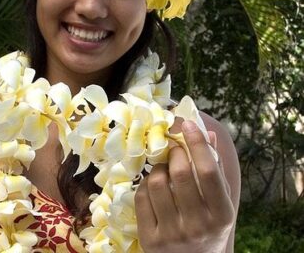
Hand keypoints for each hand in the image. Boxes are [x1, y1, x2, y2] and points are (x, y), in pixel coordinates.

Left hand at [135, 121, 234, 252]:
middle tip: (173, 147)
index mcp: (222, 215)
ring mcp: (172, 234)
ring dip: (158, 167)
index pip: (209, 172)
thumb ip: (216, 170)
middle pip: (181, 174)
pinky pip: (141, 198)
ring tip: (163, 168)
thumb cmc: (209, 229)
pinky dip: (145, 184)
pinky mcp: (150, 239)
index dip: (197, 143)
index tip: (188, 124)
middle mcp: (198, 226)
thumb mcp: (220, 204)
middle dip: (174, 152)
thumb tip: (207, 133)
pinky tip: (152, 184)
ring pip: (157, 183)